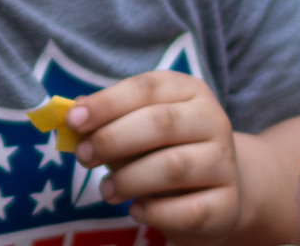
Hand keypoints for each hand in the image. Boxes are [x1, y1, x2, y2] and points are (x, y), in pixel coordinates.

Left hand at [69, 70, 242, 242]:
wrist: (214, 190)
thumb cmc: (163, 151)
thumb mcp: (134, 129)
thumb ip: (105, 121)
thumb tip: (72, 114)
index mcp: (188, 91)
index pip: (145, 88)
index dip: (106, 103)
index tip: (73, 120)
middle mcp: (213, 121)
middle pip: (160, 123)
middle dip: (112, 140)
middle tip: (84, 157)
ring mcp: (225, 163)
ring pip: (172, 167)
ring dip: (128, 179)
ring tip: (107, 190)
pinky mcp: (227, 204)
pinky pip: (187, 210)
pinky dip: (153, 212)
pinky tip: (136, 210)